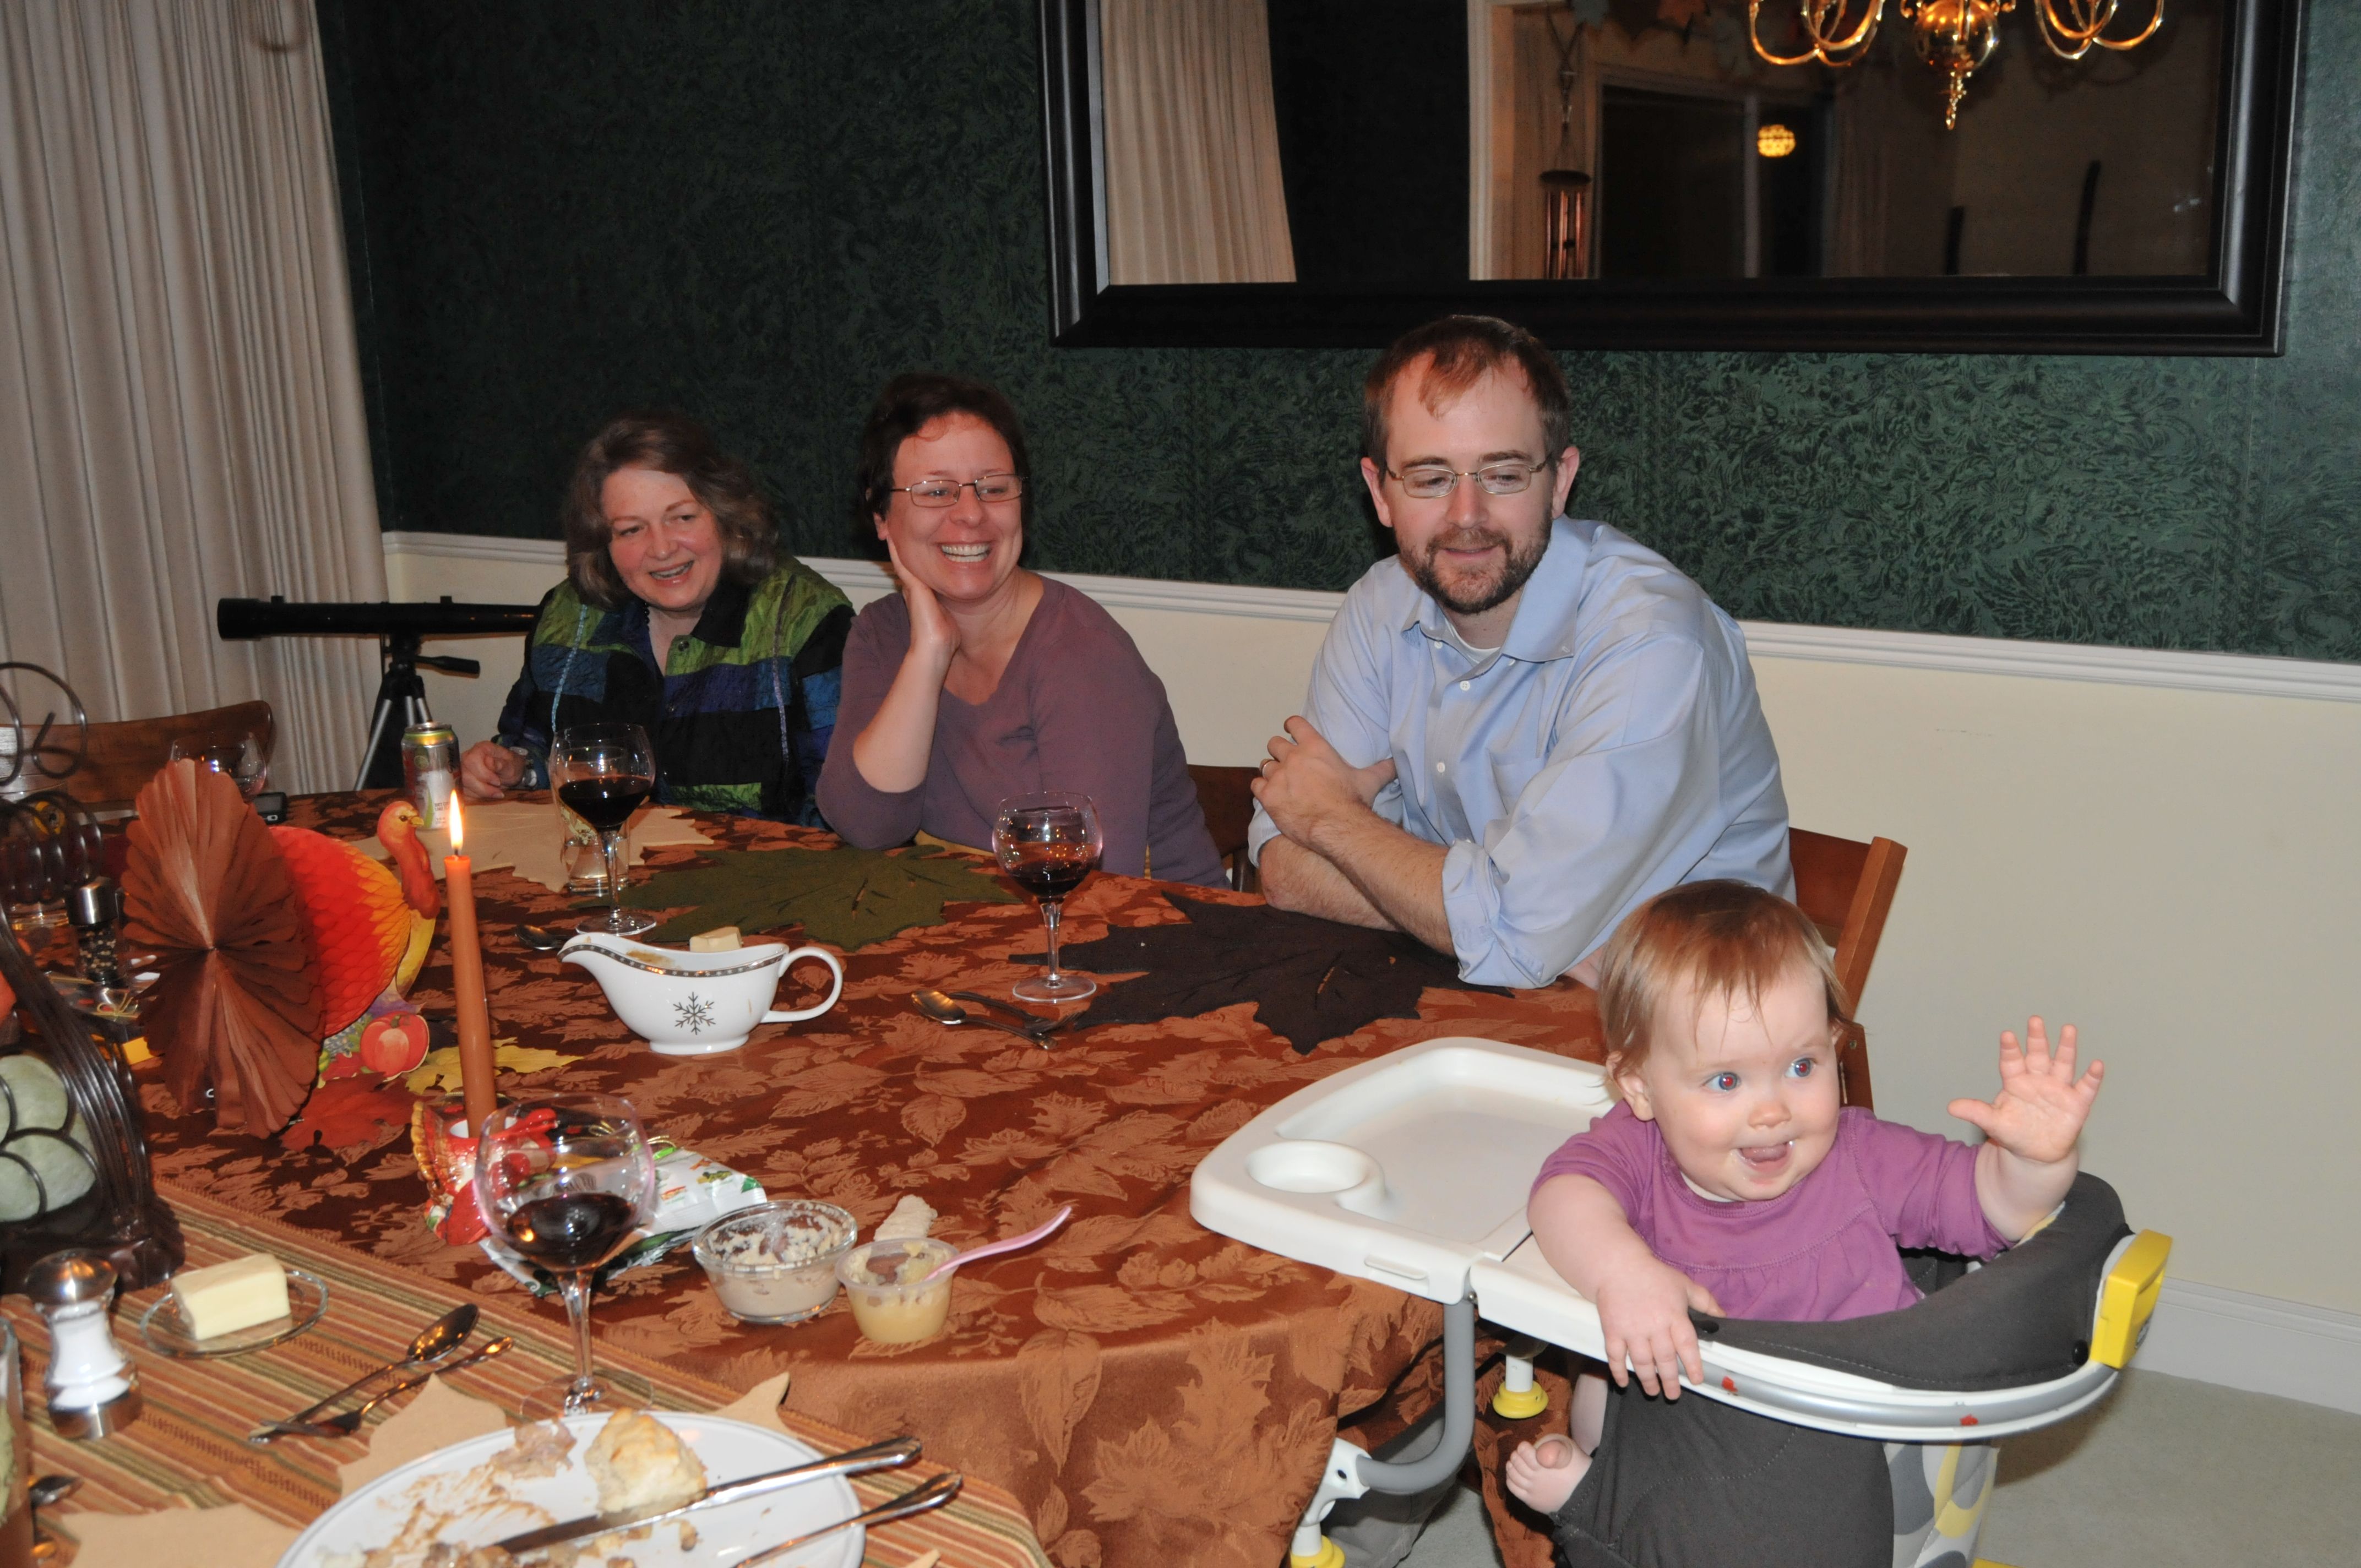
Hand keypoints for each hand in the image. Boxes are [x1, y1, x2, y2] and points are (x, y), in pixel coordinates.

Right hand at [459, 740, 523, 800]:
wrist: (509, 773)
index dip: (483, 774)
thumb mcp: (512, 765)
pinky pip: (464, 794)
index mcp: (481, 749)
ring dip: (481, 793)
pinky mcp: (462, 782)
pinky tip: (487, 795)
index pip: (471, 760)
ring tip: (496, 793)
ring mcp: (462, 770)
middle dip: (483, 788)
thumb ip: (502, 764)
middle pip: (466, 776)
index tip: (497, 782)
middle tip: (498, 791)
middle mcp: (468, 757)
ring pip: (463, 787)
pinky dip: (477, 797)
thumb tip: (490, 762)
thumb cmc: (510, 766)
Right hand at [885, 535, 957, 671]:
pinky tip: (893, 534)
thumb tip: (961, 598)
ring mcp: (911, 587)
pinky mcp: (912, 586)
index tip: (917, 540)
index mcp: (924, 594)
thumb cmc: (945, 636)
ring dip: (899, 543)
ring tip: (892, 525)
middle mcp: (915, 588)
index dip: (916, 556)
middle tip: (897, 526)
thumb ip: (949, 604)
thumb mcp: (949, 614)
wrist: (936, 647)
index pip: (918, 569)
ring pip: (904, 559)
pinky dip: (897, 548)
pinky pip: (902, 562)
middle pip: (909, 561)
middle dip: (904, 545)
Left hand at [1250, 717, 1395, 845]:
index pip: (1295, 724)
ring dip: (1270, 771)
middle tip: (1284, 761)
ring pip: (1264, 765)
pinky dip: (1261, 789)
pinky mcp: (1268, 796)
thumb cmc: (1352, 801)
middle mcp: (1293, 757)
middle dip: (1278, 751)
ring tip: (1277, 780)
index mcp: (1315, 747)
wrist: (1337, 826)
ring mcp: (1279, 776)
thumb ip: (1382, 769)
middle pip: (1274, 744)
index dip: (1291, 726)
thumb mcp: (1370, 780)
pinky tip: (1268, 795)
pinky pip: (1256, 785)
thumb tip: (1397, 764)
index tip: (1290, 729)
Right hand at [1592, 1254, 1723, 1397]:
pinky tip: (1624, 1382)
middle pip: (1664, 1359)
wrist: (1618, 1266)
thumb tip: (1723, 1317)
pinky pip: (1615, 1355)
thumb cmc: (1654, 1276)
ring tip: (1653, 1391)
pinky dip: (1619, 1371)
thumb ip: (1705, 1301)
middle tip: (1673, 1395)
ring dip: (1648, 1379)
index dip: (1693, 1364)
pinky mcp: (1613, 1330)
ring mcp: (1632, 1329)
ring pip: (1642, 1361)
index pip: (1686, 1344)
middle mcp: (1654, 1325)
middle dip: (1670, 1380)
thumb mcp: (1684, 1284)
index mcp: (1674, 1315)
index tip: (1697, 1380)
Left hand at [1949, 1017, 2103, 1166]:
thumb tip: (1950, 1107)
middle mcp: (2038, 1080)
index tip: (2006, 1035)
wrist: (2037, 1154)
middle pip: (2038, 1055)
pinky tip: (2096, 1064)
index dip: (2009, 1049)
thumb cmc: (2014, 1132)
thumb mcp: (1994, 1123)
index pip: (2011, 1061)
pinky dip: (2092, 1077)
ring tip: (2068, 1028)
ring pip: (2063, 1064)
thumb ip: (1976, 1112)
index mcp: (2016, 1081)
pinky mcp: (2077, 1104)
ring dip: (2066, 1047)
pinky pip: (2086, 1087)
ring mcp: (2058, 1089)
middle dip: (2036, 1038)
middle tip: (2035, 1020)